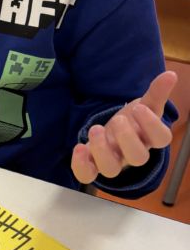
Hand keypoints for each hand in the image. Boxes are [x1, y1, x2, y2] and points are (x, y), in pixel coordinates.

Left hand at [71, 70, 176, 184]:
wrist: (113, 133)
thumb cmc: (133, 121)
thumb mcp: (145, 105)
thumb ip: (156, 93)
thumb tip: (170, 74)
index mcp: (149, 138)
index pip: (161, 139)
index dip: (152, 125)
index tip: (139, 108)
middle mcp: (133, 154)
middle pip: (138, 158)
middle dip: (127, 138)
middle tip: (118, 119)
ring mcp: (113, 162)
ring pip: (111, 169)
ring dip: (102, 149)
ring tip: (96, 128)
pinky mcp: (93, 166)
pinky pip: (87, 175)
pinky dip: (81, 165)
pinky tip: (79, 147)